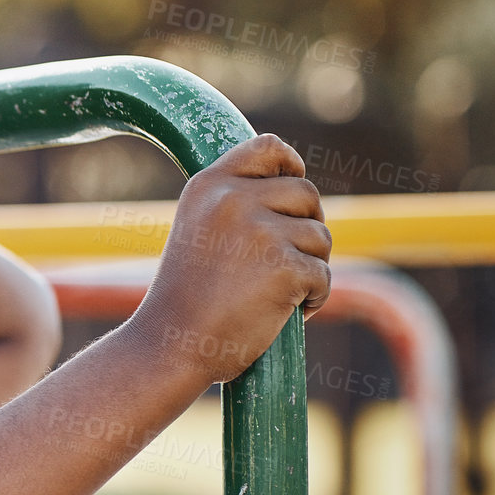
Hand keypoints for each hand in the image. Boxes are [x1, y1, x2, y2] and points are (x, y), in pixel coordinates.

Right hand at [132, 134, 332, 385]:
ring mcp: (260, 232)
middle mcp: (233, 199)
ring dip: (310, 266)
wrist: (170, 347)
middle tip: (283, 263)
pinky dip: (314, 298)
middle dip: (306, 227)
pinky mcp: (285, 267)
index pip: (267, 147)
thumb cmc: (185, 299)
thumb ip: (236, 206)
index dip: (290, 163)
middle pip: (306, 192)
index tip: (294, 181)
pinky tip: (283, 314)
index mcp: (208, 186)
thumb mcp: (198, 232)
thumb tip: (297, 190)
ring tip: (275, 294)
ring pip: (320, 235)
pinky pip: (324, 275)